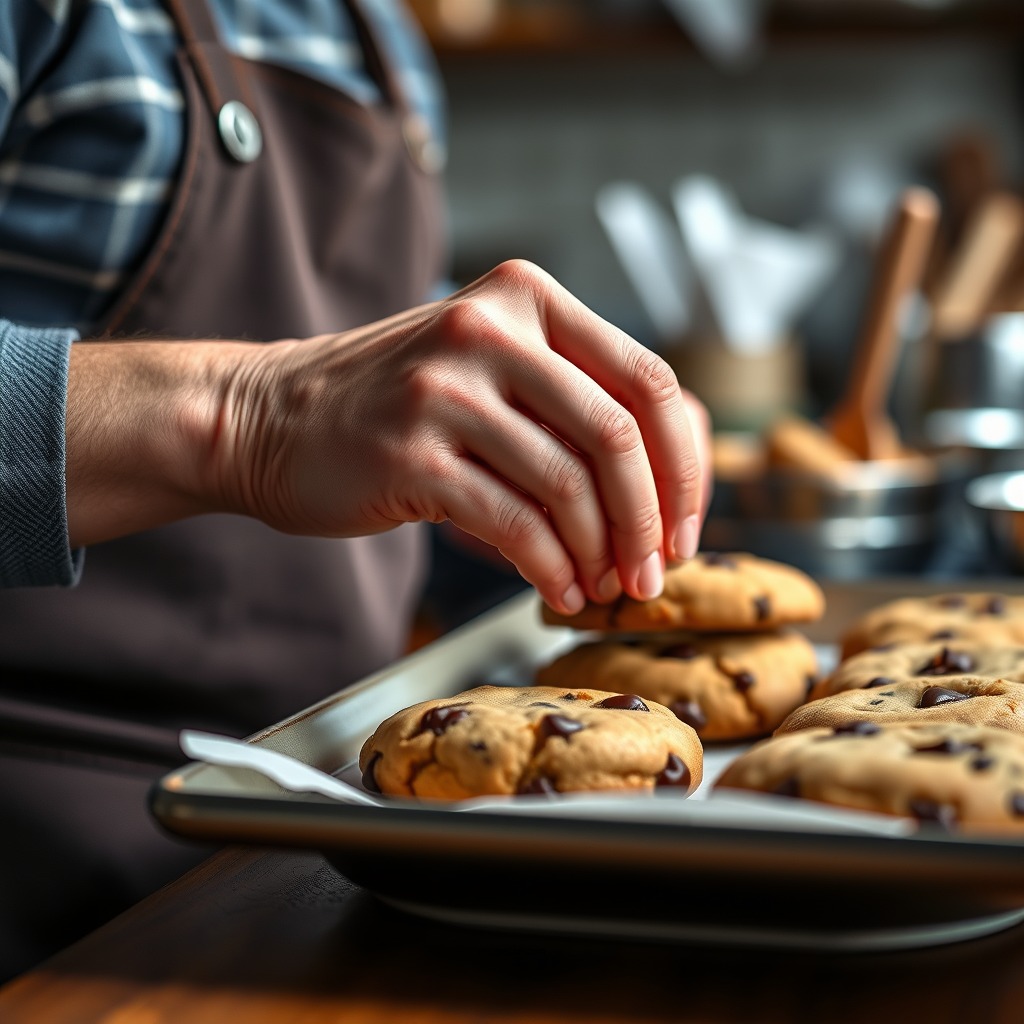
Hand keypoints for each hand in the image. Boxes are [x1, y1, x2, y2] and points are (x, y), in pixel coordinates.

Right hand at [222, 261, 707, 613]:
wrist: (268, 415)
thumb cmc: (396, 405)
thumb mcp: (489, 370)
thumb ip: (570, 404)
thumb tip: (668, 489)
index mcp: (527, 299)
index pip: (649, 380)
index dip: (684, 464)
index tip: (685, 525)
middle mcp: (490, 329)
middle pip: (618, 434)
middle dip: (650, 519)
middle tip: (654, 571)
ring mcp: (446, 390)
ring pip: (568, 484)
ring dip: (601, 552)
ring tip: (605, 586)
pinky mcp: (411, 455)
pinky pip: (513, 522)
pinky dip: (550, 568)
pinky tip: (558, 590)